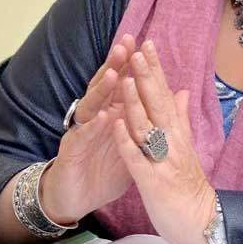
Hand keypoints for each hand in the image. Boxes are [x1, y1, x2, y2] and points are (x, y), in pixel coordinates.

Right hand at [40, 34, 136, 224]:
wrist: (77, 198)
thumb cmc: (104, 169)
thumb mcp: (133, 144)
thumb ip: (149, 119)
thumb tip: (170, 98)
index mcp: (111, 114)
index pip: (122, 85)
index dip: (131, 66)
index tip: (144, 45)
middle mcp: (95, 117)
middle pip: (105, 87)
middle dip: (114, 66)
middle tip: (125, 46)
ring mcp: (82, 131)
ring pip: (91, 105)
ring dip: (102, 90)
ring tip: (115, 75)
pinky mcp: (72, 150)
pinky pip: (83, 136)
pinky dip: (92, 126)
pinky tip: (102, 116)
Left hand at [114, 40, 217, 243]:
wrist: (202, 223)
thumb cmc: (190, 186)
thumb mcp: (187, 148)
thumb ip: (181, 119)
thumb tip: (181, 91)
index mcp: (177, 133)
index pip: (166, 94)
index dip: (157, 70)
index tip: (148, 43)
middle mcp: (173, 142)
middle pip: (158, 104)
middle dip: (147, 76)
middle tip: (138, 49)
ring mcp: (164, 161)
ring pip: (148, 127)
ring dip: (136, 102)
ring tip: (127, 78)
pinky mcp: (154, 182)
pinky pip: (137, 159)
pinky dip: (127, 141)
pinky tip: (116, 125)